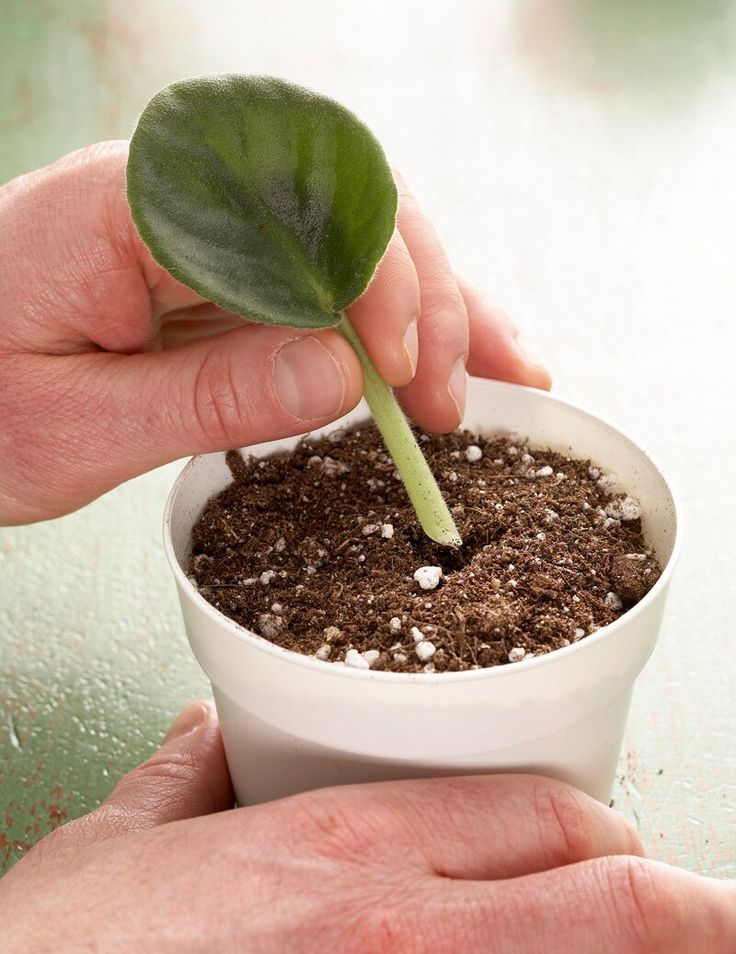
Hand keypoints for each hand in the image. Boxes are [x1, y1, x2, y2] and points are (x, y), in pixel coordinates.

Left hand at [0, 142, 548, 523]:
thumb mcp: (75, 426)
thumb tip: (344, 379)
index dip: (367, 277)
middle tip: (452, 399)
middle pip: (346, 200)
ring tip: (490, 381)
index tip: (397, 371)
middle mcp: (181, 188)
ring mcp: (212, 223)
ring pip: (359, 234)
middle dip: (422, 296)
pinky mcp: (229, 264)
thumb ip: (209, 396)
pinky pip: (330, 278)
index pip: (288, 198)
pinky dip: (396, 322)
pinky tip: (446, 361)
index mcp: (125, 199)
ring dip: (436, 306)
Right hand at [2, 702, 732, 952]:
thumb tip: (208, 735)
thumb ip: (181, 779)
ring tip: (683, 940)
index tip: (622, 847)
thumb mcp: (113, 852)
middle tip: (714, 912)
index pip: (538, 816)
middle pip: (608, 906)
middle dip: (687, 911)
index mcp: (336, 854)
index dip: (604, 834)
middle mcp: (393, 938)